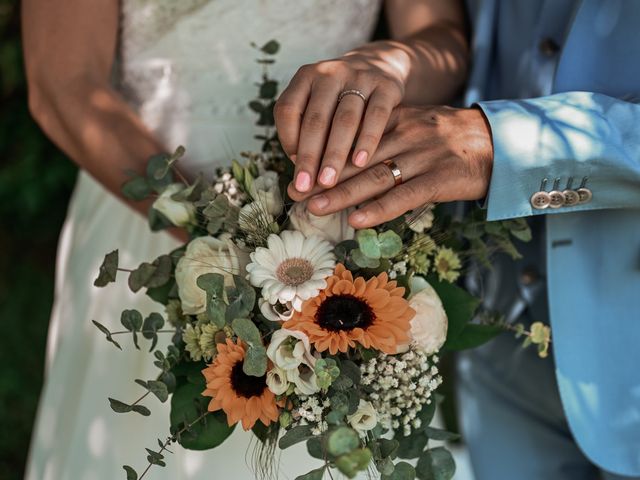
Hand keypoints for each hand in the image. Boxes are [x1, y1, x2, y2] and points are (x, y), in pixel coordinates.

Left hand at [274, 43, 408, 192]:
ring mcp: (359, 77)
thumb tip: (300, 169)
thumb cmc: (339, 99)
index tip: (294, 168)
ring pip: (345, 119)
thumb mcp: (318, 105)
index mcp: (305, 77)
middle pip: (316, 119)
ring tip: (329, 182)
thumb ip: (306, 131)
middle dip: (309, 156)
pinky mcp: (386, 86)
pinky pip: (376, 115)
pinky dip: (367, 141)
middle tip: (305, 187)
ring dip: (335, 154)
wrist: (379, 66)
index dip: (287, 140)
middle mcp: (329, 74)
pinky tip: (360, 163)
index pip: (288, 109)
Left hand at [287, 106, 493, 227]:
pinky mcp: (441, 179)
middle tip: (295, 193)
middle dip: (323, 178)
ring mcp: (424, 157)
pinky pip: (405, 196)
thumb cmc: (450, 141)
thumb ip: (385, 140)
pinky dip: (380, 208)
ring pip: (375, 177)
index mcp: (397, 122)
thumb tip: (348, 161)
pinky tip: (357, 220)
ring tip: (314, 208)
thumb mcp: (416, 129)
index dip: (323, 158)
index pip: (352, 140)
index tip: (298, 174)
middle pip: (357, 159)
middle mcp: (406, 136)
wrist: (498, 142)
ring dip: (342, 194)